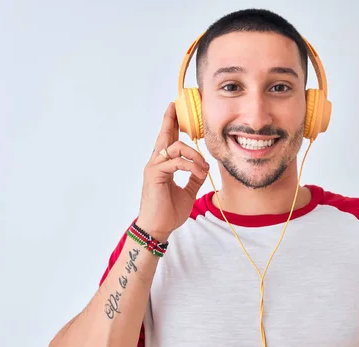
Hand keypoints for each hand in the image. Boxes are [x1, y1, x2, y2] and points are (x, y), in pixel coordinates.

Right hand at [135, 102, 209, 241]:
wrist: (158, 227)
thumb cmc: (169, 212)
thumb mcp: (188, 192)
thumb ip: (194, 178)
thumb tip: (203, 169)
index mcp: (163, 166)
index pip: (168, 142)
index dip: (171, 126)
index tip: (174, 111)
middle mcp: (156, 163)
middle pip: (164, 137)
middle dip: (170, 120)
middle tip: (174, 106)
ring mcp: (154, 167)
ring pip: (175, 148)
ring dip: (194, 155)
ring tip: (204, 167)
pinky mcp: (155, 174)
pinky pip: (176, 162)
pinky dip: (191, 166)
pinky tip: (200, 173)